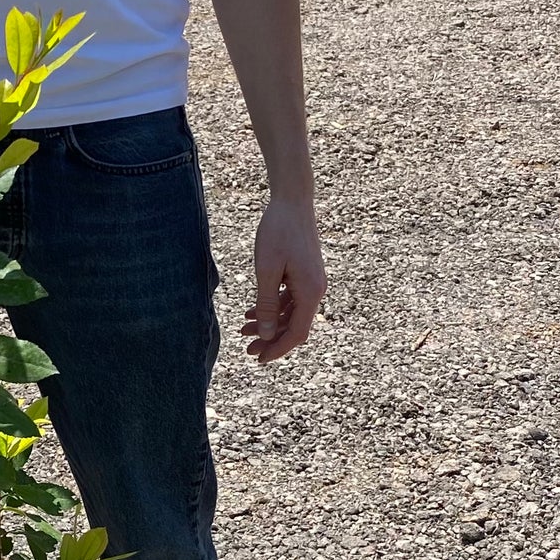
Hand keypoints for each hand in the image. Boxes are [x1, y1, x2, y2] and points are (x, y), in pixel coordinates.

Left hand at [244, 194, 325, 362]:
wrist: (292, 201)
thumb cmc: (278, 232)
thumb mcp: (267, 270)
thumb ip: (267, 305)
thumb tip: (268, 335)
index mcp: (311, 292)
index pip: (297, 333)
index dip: (278, 349)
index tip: (258, 358)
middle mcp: (316, 290)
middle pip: (295, 326)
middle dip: (271, 340)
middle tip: (247, 348)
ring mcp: (311, 282)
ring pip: (291, 314)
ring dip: (269, 324)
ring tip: (243, 330)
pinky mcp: (304, 274)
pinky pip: (290, 300)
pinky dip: (273, 308)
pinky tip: (251, 313)